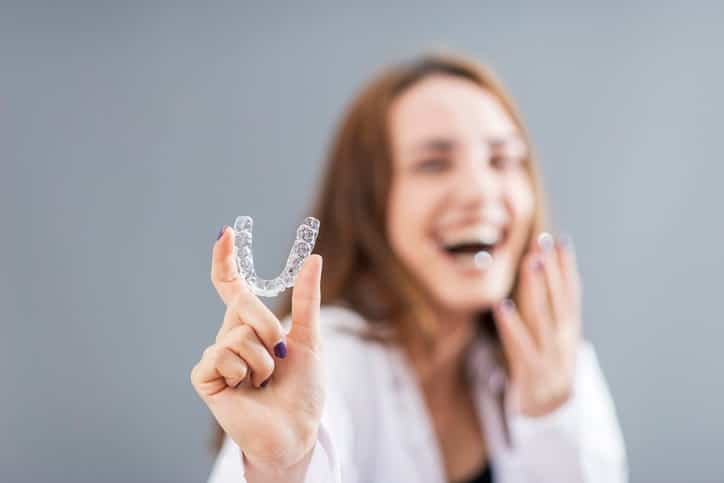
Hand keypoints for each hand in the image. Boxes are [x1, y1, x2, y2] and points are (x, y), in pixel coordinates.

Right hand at [190, 226, 324, 475]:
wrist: (296, 430)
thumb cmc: (303, 390)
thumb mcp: (310, 338)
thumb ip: (307, 299)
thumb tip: (314, 259)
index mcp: (252, 325)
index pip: (232, 286)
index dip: (226, 260)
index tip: (225, 232)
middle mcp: (230, 335)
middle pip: (242, 303)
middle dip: (270, 326)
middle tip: (281, 353)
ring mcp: (216, 355)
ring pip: (237, 334)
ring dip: (263, 360)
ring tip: (264, 381)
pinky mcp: (205, 376)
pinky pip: (222, 355)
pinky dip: (243, 372)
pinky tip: (245, 390)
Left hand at [493, 233, 581, 417]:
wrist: (550, 417)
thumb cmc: (544, 367)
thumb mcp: (550, 338)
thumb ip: (546, 309)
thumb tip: (539, 273)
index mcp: (569, 330)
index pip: (571, 293)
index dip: (567, 266)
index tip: (561, 239)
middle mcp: (563, 340)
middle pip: (558, 299)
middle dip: (551, 269)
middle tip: (543, 241)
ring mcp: (549, 357)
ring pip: (542, 317)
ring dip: (537, 288)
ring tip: (530, 262)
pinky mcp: (531, 372)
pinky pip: (520, 345)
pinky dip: (511, 324)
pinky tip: (501, 304)